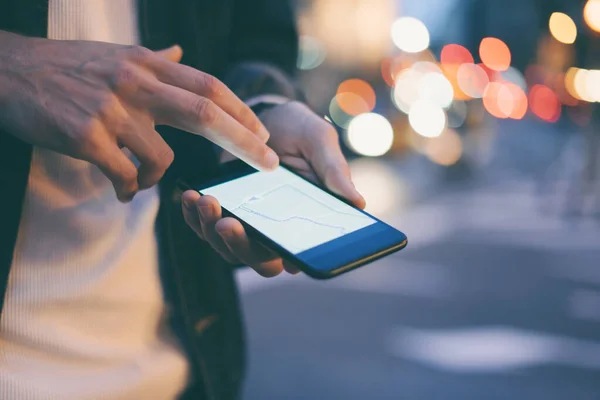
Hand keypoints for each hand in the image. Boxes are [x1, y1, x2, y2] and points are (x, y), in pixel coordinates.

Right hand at [0, 32, 276, 201]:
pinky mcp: (86, 136)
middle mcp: (135, 83)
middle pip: (205, 114)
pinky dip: (130, 190)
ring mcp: (112, 109)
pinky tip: (120, 191)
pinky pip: (125, 175)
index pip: (208, 86)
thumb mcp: (116, 54)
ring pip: (162, 158)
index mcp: (147, 64)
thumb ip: (154, 60)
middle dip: (244, 141)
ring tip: (139, 181)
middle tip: (269, 163)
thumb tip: (180, 52)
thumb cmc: (67, 67)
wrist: (9, 71)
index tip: (263, 134)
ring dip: (157, 179)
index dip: (241, 111)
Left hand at [182, 101, 364, 276]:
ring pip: (225, 245)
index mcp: (305, 221)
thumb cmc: (301, 132)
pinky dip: (193, 215)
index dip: (285, 260)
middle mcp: (275, 229)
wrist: (268, 115)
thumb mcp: (320, 143)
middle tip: (226, 222)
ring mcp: (247, 222)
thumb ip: (334, 172)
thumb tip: (358, 203)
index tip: (276, 252)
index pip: (296, 255)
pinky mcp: (222, 209)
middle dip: (238, 246)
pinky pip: (204, 225)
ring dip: (210, 228)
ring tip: (204, 201)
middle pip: (257, 258)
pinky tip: (188, 196)